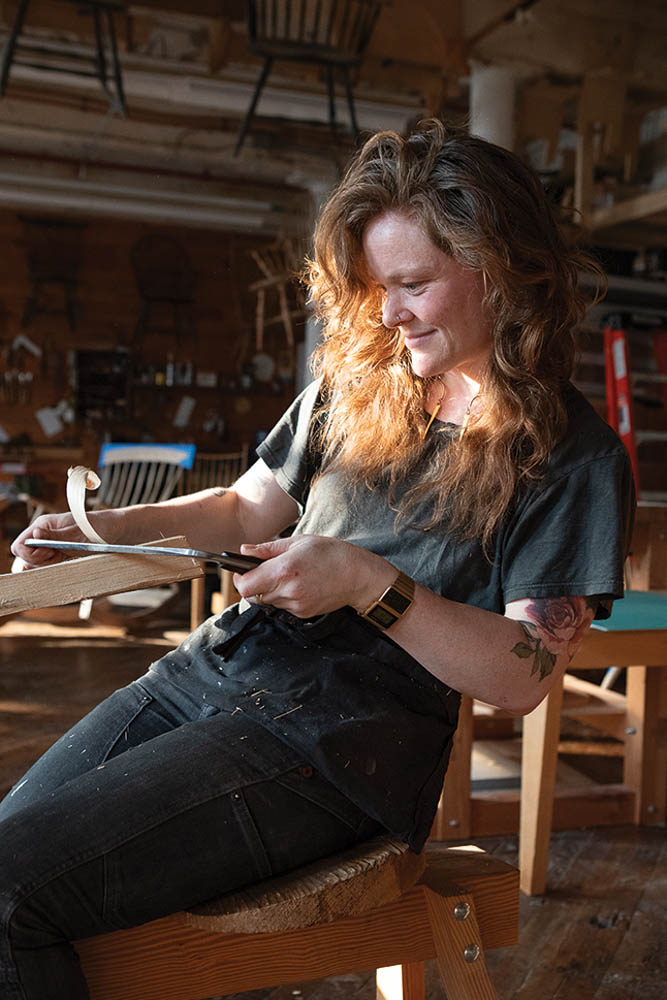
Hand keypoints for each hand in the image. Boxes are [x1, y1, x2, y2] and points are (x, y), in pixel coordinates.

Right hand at [10, 509, 118, 567]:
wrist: (114, 531)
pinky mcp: (58, 553)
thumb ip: (55, 536)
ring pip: (36, 564)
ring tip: (65, 557)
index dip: (29, 553)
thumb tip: (35, 535)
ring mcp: (50, 545)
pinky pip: (47, 565)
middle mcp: (43, 535)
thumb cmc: (97, 527)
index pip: (19, 545)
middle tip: (59, 555)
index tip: (49, 552)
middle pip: (25, 557)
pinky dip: (55, 567)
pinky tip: (67, 561)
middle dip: (39, 561)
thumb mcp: (77, 533)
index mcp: (43, 525)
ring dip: (48, 565)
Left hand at [232, 534, 395, 618]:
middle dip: (253, 583)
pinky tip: (298, 584)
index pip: (245, 585)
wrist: (358, 576)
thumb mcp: (299, 542)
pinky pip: (282, 606)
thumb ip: (268, 549)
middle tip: (263, 570)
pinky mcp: (302, 613)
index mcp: (283, 570)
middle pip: (252, 596)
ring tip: (286, 575)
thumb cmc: (331, 554)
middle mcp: (287, 591)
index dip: (239, 578)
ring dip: (268, 590)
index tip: (241, 569)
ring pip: (267, 602)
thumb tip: (244, 550)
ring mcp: (295, 605)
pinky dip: (283, 596)